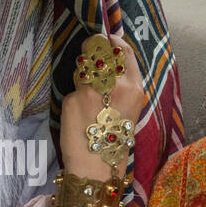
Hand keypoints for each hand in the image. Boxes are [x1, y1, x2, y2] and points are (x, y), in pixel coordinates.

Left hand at [60, 35, 143, 181]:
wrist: (98, 166)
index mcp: (134, 88)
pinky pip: (71, 88)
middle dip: (92, 51)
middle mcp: (115, 86)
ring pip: (82, 66)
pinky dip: (73, 96)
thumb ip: (122, 83)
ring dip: (81, 74)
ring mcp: (92, 91)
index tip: (105, 40)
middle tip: (89, 62)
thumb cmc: (115, 139)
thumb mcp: (130, 108)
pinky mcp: (72, 99)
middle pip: (100, 50)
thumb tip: (109, 59)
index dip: (111, 41)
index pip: (123, 50)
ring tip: (87, 96)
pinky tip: (77, 113)